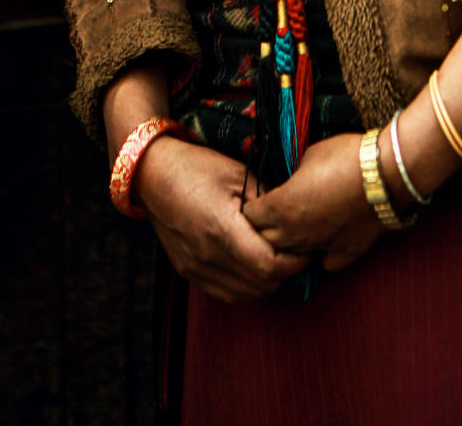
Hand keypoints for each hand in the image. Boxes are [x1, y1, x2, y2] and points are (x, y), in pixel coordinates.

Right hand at [135, 135, 309, 301]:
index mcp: (222, 229)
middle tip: (299, 252)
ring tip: (280, 259)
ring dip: (268, 282)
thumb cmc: (199, 167)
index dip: (295, 262)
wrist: (153, 175)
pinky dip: (246, 286)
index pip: (269, 266)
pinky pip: (225, 292)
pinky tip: (255, 267)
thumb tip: (295, 219)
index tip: (308, 246)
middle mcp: (207, 256)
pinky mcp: (188, 272)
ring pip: (244, 294)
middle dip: (287, 273)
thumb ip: (267, 203)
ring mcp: (195, 268)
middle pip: (260, 285)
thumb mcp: (239, 174)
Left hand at [243, 134, 383, 272]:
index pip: (248, 217)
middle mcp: (295, 234)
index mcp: (282, 207)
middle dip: (263, 229)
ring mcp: (320, 247)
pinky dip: (320, 254)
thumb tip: (292, 182)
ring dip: (289, 243)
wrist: (388, 172)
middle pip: (264, 242)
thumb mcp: (309, 155)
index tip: (259, 197)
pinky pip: (323, 263)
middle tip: (274, 213)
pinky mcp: (345, 254)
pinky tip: (325, 239)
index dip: (251, 206)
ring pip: (291, 256)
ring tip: (298, 226)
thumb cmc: (347, 155)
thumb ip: (293, 175)